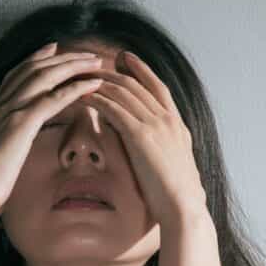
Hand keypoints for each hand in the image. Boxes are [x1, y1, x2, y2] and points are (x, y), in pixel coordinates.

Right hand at [0, 44, 108, 224]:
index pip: (17, 73)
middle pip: (34, 68)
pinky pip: (52, 99)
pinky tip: (91, 84)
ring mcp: (10, 111)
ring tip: (95, 62)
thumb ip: (8, 139)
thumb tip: (16, 140)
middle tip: (86, 53)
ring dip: (73, 66)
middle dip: (62, 57)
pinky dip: (74, 88)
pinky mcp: (21, 124)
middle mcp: (1, 105)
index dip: (37, 58)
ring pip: (45, 76)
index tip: (55, 48)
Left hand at [84, 49, 208, 231]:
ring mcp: (156, 125)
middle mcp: (168, 120)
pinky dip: (96, 99)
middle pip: (137, 84)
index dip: (141, 70)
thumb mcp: (175, 166)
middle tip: (94, 62)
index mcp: (178, 126)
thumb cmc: (179, 196)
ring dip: (100, 81)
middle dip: (113, 70)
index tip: (126, 58)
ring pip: (123, 92)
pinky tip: (82, 96)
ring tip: (81, 77)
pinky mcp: (140, 135)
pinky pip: (113, 108)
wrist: (184, 207)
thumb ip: (163, 150)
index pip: (158, 88)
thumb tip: (148, 146)